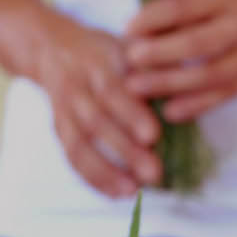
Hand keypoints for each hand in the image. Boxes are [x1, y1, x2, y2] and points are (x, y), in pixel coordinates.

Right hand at [35, 19, 160, 196]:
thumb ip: (150, 62)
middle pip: (96, 122)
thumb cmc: (101, 50)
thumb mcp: (124, 44)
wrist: (50, 46)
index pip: (111, 90)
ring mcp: (63, 110)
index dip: (130, 114)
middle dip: (124, 151)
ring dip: (105, 171)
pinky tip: (114, 193)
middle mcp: (75, 87)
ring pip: (79, 145)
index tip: (153, 136)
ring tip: (132, 191)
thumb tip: (186, 77)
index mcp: (96, 63)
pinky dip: (92, 178)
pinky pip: (71, 157)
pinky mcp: (58, 128)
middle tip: (153, 173)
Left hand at [122, 0, 236, 121]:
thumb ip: (199, 0)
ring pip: (213, 73)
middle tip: (128, 63)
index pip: (188, 5)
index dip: (154, 18)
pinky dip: (199, 104)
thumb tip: (149, 20)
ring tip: (139, 89)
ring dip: (172, 84)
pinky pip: (230, 92)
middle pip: (199, 43)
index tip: (128, 29)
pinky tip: (172, 110)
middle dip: (159, 55)